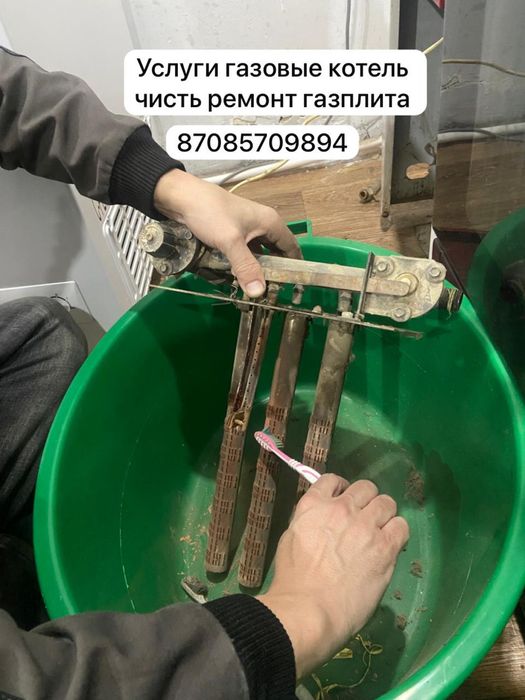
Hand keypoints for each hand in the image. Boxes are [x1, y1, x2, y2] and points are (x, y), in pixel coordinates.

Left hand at [153, 168, 301, 296]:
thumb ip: (245, 267)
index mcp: (270, 222)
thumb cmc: (210, 213)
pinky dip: (243, 265)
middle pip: (276, 254)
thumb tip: (259, 293)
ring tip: (254, 290)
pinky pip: (244, 254)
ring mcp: (247, 230)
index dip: (295, 268)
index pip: (292, 249)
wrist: (181, 197)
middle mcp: (263, 225)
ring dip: (256, 271)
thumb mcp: (230, 241)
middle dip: (274, 273)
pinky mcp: (233, 234)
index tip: (291, 289)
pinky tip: (238, 278)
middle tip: (270, 295)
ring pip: (259, 255)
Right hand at [257, 475, 408, 678]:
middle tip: (365, 520)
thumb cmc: (292, 581)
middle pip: (365, 487)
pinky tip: (391, 545)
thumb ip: (311, 523)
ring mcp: (365, 525)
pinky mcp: (384, 546)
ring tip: (381, 532)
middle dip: (366, 501)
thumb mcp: (292, 539)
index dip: (342, 489)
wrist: (309, 608)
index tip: (345, 502)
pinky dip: (397, 532)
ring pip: (387, 502)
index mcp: (313, 505)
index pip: (332, 479)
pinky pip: (401, 526)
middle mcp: (341, 508)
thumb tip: (324, 524)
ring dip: (384, 515)